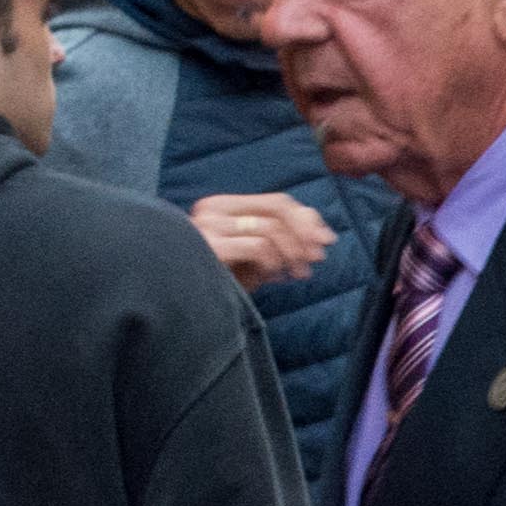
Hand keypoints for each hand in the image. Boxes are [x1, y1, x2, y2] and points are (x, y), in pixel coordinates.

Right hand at [189, 191, 342, 287]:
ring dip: (293, 253)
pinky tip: (273, 278)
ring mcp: (208, 225)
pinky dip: (274, 263)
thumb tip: (316, 222)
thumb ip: (281, 236)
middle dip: (305, 233)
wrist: (178, 304)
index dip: (307, 219)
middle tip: (318, 258)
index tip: (326, 240)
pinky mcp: (209, 246)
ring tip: (296, 274)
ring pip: (271, 228)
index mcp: (221, 206)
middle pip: (278, 208)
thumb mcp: (254, 256)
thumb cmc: (218, 281)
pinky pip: (258, 246)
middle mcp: (212, 209)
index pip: (276, 201)